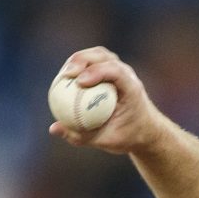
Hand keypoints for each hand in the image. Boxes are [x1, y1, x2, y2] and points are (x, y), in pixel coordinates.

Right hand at [48, 46, 166, 155]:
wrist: (145, 129)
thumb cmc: (128, 136)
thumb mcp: (107, 142)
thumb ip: (81, 136)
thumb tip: (53, 128)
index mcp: (132, 88)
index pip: (116, 72)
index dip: (97, 72)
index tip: (79, 82)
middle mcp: (127, 74)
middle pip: (103, 56)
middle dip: (82, 60)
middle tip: (65, 74)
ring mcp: (119, 69)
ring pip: (97, 54)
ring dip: (78, 59)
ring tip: (63, 74)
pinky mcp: (110, 70)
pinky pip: (92, 62)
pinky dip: (78, 66)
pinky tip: (65, 77)